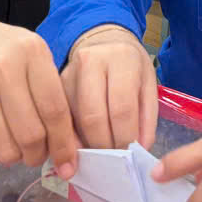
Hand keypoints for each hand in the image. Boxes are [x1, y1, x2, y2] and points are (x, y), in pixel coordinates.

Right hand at [0, 13, 76, 170]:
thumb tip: (67, 145)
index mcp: (31, 51)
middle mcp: (3, 67)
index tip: (68, 162)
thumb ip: (52, 92)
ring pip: (5, 149)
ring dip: (16, 158)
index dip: (63, 142)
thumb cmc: (4, 52)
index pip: (54, 109)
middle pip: (31, 134)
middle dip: (39, 155)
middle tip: (38, 155)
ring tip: (16, 147)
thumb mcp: (34, 56)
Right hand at [60, 25, 157, 152]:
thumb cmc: (129, 66)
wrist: (102, 40)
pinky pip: (59, 119)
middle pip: (93, 117)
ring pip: (72, 120)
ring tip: (97, 158)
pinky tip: (80, 149)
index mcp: (121, 59)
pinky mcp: (53, 85)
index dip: (124, 138)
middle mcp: (91, 62)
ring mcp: (67, 72)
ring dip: (85, 146)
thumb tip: (138, 150)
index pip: (121, 108)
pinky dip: (69, 139)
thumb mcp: (147, 84)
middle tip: (112, 160)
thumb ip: (146, 117)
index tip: (128, 155)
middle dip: (103, 146)